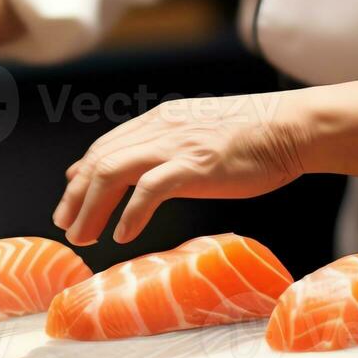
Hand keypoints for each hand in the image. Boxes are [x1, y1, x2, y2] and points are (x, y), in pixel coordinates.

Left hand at [52, 92, 310, 245]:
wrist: (290, 126)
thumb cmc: (252, 136)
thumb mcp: (197, 132)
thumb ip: (164, 146)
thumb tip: (137, 166)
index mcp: (159, 121)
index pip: (105, 146)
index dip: (80, 175)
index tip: (68, 200)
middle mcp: (159, 129)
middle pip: (99, 160)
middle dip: (76, 196)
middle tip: (66, 227)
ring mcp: (175, 146)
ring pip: (113, 172)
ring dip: (91, 207)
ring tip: (84, 236)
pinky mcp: (194, 166)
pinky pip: (149, 190)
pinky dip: (130, 214)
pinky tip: (123, 235)